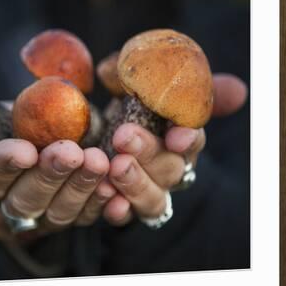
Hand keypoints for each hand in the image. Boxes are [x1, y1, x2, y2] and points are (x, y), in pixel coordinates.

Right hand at [0, 137, 113, 242]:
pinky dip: (102, 204)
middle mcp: (7, 215)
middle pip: (27, 200)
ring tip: (98, 162)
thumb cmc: (1, 135)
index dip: (5, 165)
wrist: (28, 150)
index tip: (25, 149)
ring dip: (81, 187)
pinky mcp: (70, 222)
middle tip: (71, 153)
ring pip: (60, 212)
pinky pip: (87, 218)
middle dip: (50, 175)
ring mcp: (41, 222)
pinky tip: (114, 188)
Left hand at [103, 73, 247, 225]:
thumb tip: (107, 69)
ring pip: (155, 199)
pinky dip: (120, 211)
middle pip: (172, 168)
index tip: (179, 134)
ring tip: (115, 167)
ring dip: (137, 184)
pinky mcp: (125, 208)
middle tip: (123, 136)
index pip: (193, 139)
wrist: (92, 139)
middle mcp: (168, 167)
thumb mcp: (120, 85)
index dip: (190, 138)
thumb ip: (124, 73)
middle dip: (150, 153)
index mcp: (177, 135)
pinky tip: (110, 203)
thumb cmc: (118, 107)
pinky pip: (127, 217)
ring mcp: (148, 192)